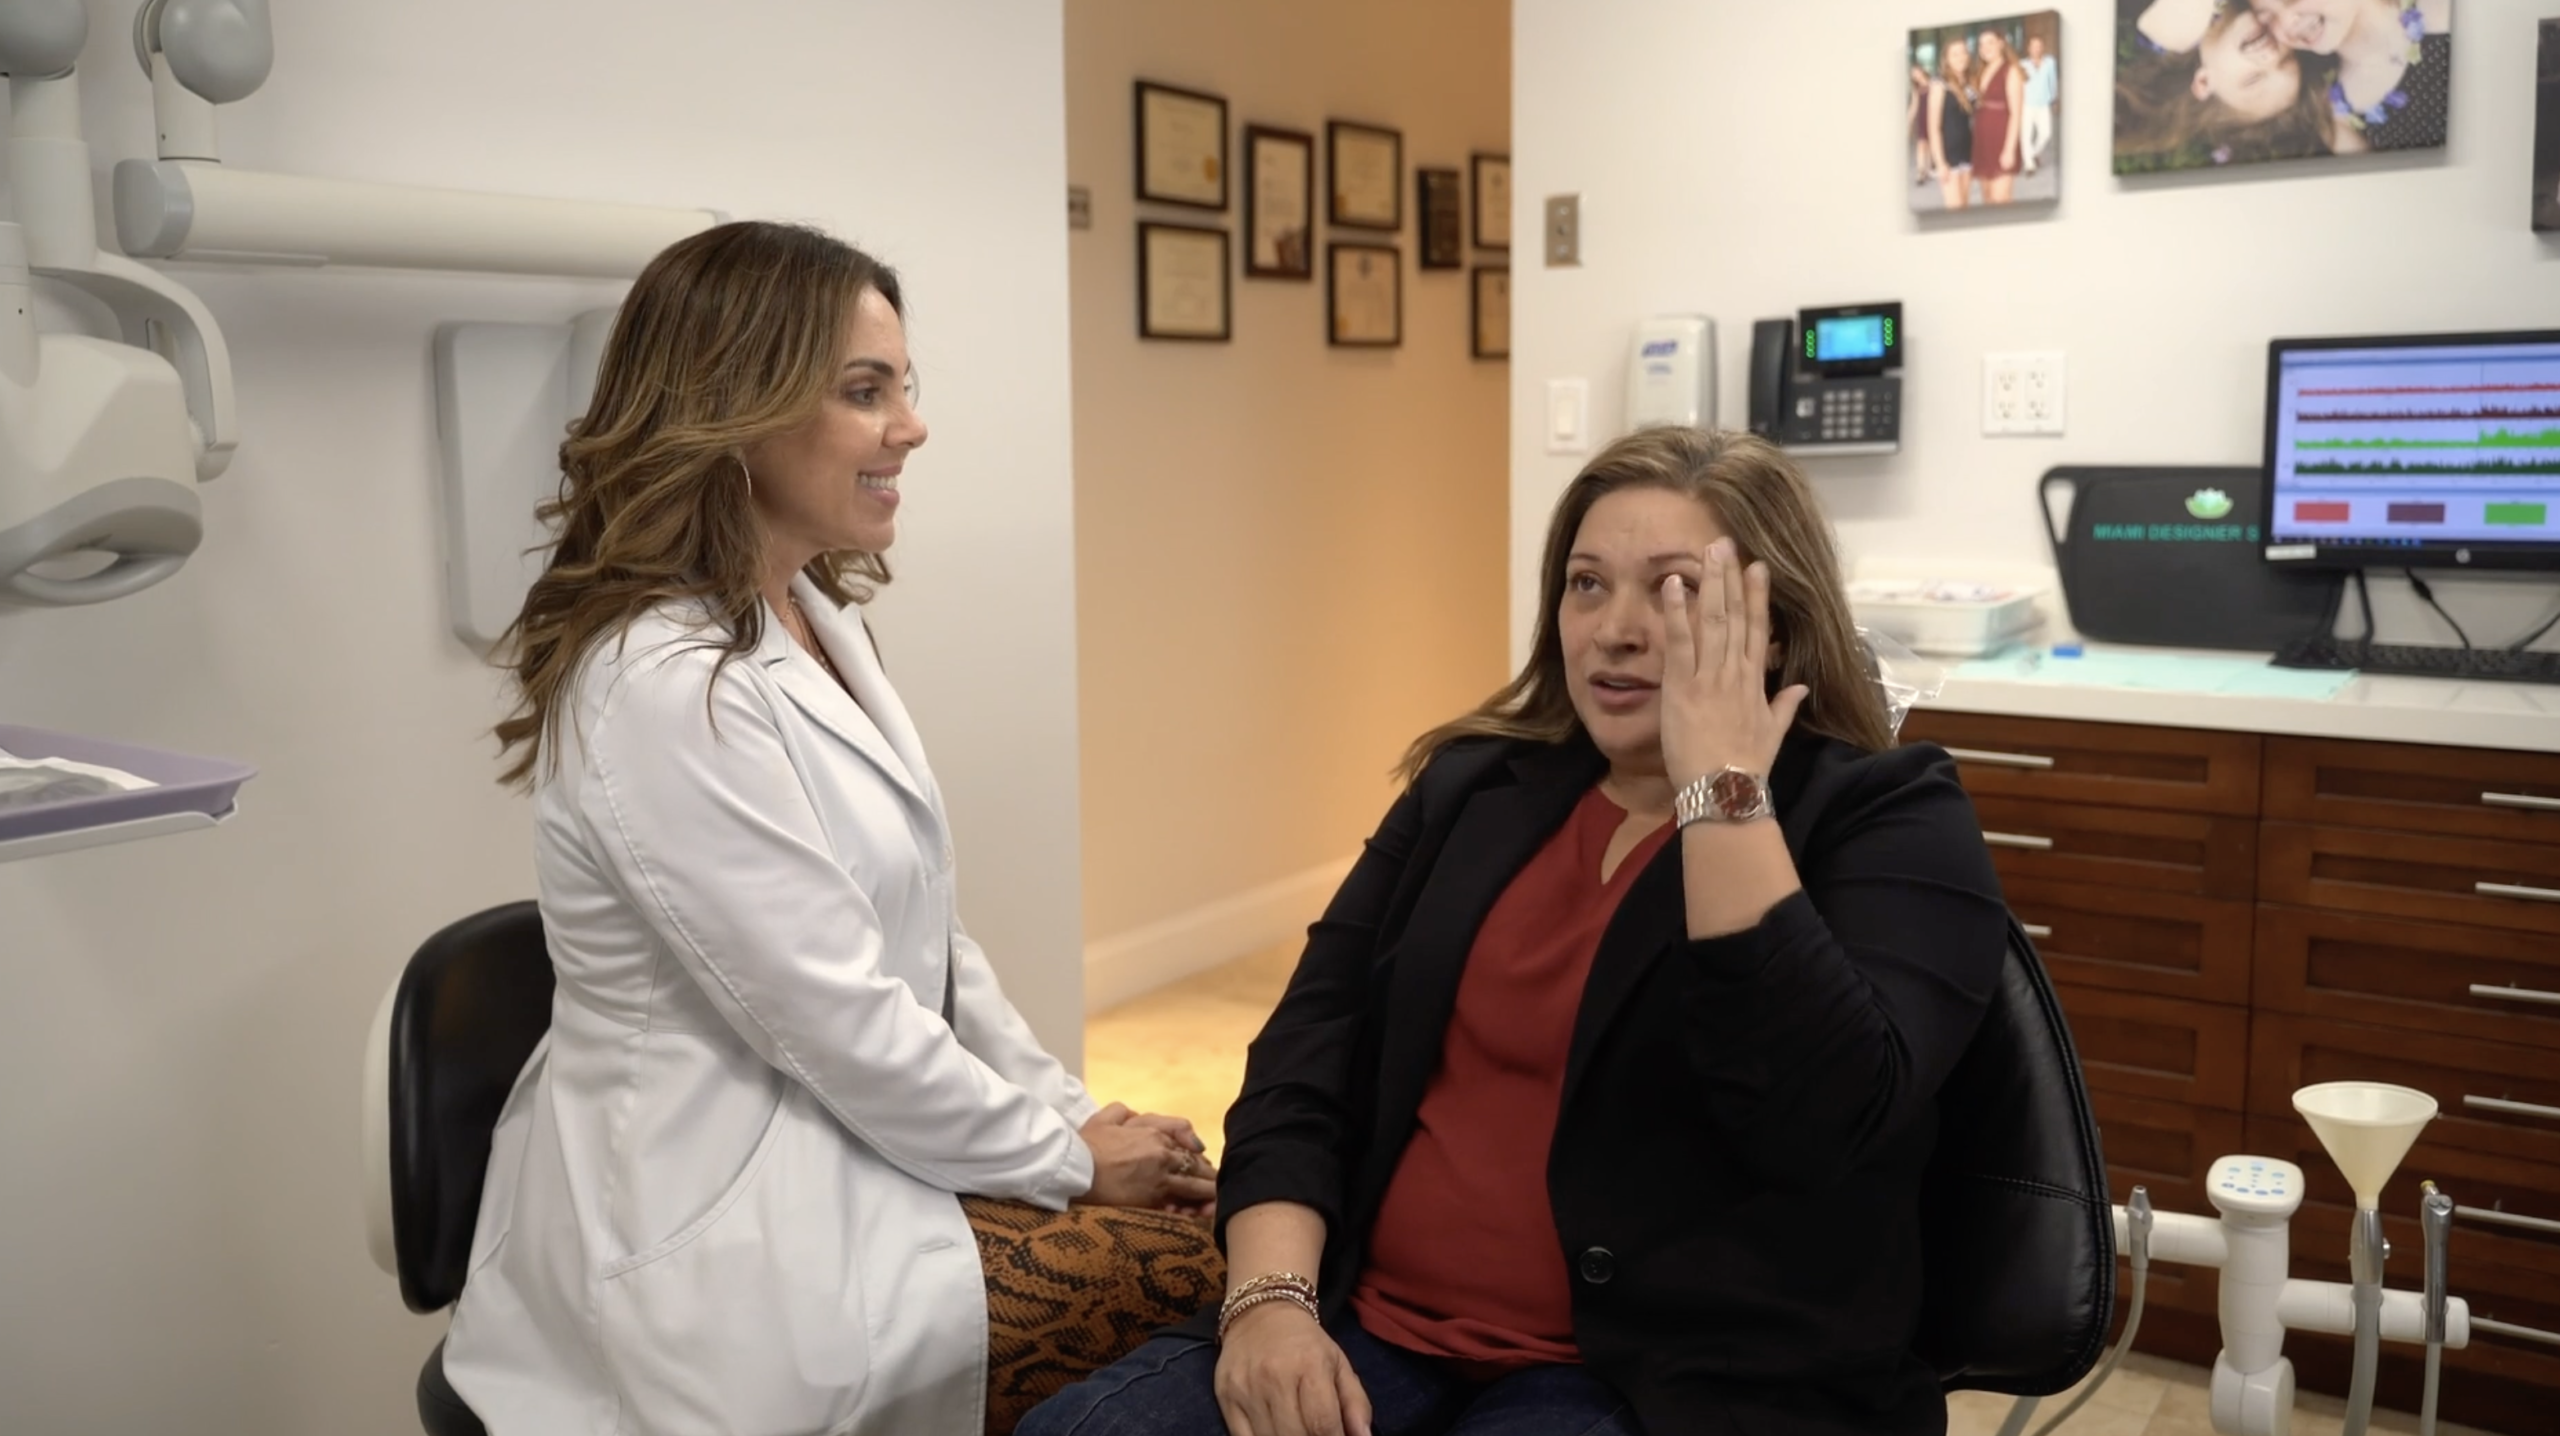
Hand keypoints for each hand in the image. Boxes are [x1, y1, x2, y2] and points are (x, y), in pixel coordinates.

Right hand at [1075, 1103, 1217, 1209]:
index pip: (1184, 1143)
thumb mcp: (1105, 1117)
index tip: (1201, 1164)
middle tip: (1216, 1185)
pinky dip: (1192, 1208)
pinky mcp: (1153, 1198)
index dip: (1194, 1154)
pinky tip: (1203, 1214)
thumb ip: (1123, 1112)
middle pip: (1193, 1164)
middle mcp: (1162, 1153)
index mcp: (1152, 1132)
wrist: (1074, 1168)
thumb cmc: (1085, 1144)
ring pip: (1193, 1185)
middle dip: (1207, 1176)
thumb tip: (1134, 1115)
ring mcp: (1160, 1177)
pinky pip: (1180, 1203)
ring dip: (1207, 1194)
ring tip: (1217, 1202)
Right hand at [1215, 1301, 1371, 1435]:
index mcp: (1310, 1365)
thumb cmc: (1306, 1344)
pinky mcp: (1225, 1397)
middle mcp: (1275, 1377)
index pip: (1323, 1424)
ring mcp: (1246, 1389)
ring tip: (1299, 1433)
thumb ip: (1356, 1404)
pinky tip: (1275, 1435)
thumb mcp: (1339, 1364)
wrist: (1259, 1313)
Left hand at [1658, 539, 1807, 786]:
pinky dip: (1677, 611)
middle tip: (1727, 543)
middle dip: (1731, 577)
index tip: (1758, 567)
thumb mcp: (1773, 734)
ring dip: (1711, 582)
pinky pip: (1680, 641)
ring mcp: (1710, 676)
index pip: (1758, 630)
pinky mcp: (1683, 686)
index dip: (1758, 596)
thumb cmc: (1746, 768)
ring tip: (1708, 550)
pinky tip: (1675, 584)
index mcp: (1756, 682)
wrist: (1725, 790)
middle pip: (1735, 615)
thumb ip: (1784, 706)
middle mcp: (1735, 672)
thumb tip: (1801, 687)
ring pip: (1713, 619)